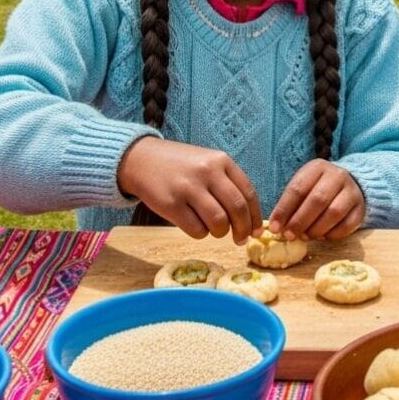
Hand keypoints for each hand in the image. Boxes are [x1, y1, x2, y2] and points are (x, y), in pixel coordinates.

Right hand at [117, 136, 262, 244]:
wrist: (141, 160)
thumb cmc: (181, 166)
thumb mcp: (208, 163)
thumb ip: (227, 183)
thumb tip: (248, 218)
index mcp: (221, 161)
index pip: (248, 192)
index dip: (255, 216)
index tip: (257, 231)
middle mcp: (207, 172)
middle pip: (237, 208)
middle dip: (242, 229)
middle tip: (240, 240)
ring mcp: (189, 187)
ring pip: (218, 222)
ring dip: (220, 233)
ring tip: (215, 230)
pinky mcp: (171, 204)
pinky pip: (196, 230)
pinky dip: (200, 234)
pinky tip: (195, 225)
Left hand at [267, 159, 365, 240]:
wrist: (349, 183)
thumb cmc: (317, 188)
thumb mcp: (303, 186)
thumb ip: (290, 204)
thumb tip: (277, 227)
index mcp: (317, 167)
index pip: (298, 188)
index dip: (284, 210)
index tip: (275, 228)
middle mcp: (337, 175)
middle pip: (317, 200)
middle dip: (300, 221)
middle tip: (289, 235)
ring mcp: (352, 191)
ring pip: (333, 212)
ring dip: (316, 229)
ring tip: (305, 236)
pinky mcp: (360, 208)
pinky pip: (347, 225)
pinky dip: (332, 235)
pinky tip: (322, 237)